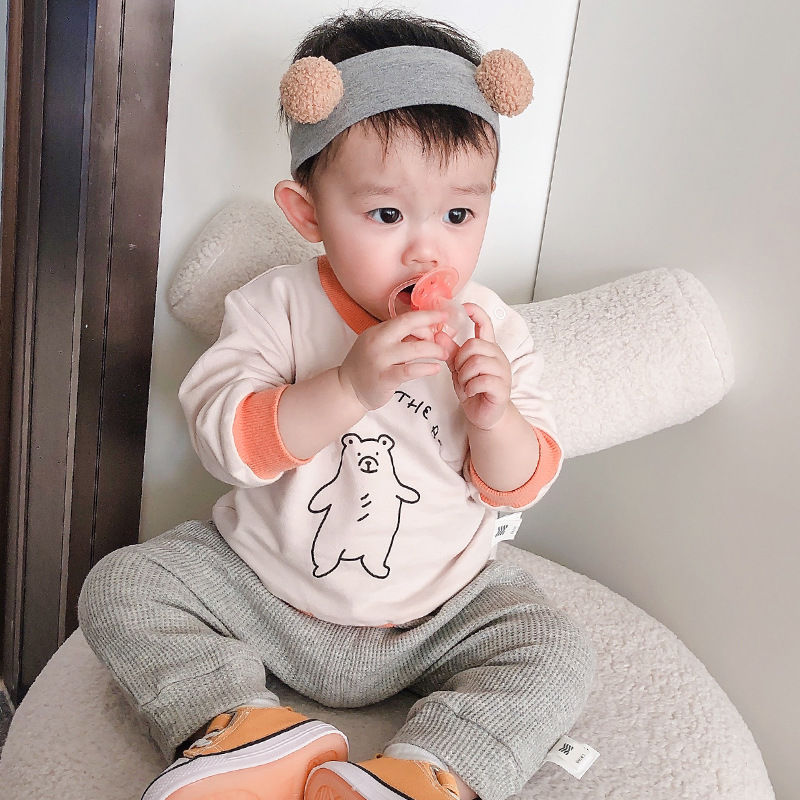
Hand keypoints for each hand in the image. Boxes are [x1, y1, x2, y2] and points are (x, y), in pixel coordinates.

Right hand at [338, 310, 447, 409]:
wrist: (347, 389)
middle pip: (409, 324)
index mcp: (377, 331)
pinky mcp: (384, 378)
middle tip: (446, 335)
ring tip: (444, 354)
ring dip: (434, 349)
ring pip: (414, 348)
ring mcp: (380, 359)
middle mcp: (377, 341)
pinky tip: (435, 369)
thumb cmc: (366, 366)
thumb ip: (400, 338)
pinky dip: (426, 368)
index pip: (405, 317)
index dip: (427, 315)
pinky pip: (410, 370)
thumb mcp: (380, 346)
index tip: (443, 315)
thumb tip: (429, 330)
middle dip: (431, 326)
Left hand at [435, 302, 511, 429]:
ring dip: (465, 375)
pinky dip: (471, 387)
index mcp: (488, 348)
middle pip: (475, 345)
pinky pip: (482, 380)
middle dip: (460, 359)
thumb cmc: (473, 389)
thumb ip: (451, 351)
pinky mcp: (502, 388)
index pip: (485, 323)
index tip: (464, 306)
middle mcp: (498, 356)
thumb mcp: (458, 368)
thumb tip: (438, 333)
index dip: (476, 312)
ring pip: (477, 362)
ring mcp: (502, 372)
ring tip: (466, 384)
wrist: (484, 415)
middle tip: (460, 373)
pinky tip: (471, 392)